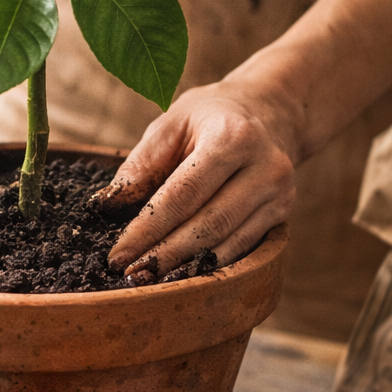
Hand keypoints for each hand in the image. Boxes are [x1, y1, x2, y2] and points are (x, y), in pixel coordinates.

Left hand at [97, 81, 297, 278]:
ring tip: (150, 280)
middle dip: (166, 254)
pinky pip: (243, 246)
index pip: (183, 194)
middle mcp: (264, 166)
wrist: (268, 111)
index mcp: (232, 136)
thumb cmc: (208, 117)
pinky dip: (211, 264)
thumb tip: (108, 205)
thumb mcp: (171, 124)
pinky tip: (184, 275)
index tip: (118, 254)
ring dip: (187, 267)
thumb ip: (141, 164)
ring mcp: (279, 192)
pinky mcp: (283, 212)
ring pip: (228, 241)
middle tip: (131, 274)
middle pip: (209, 223)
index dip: (148, 228)